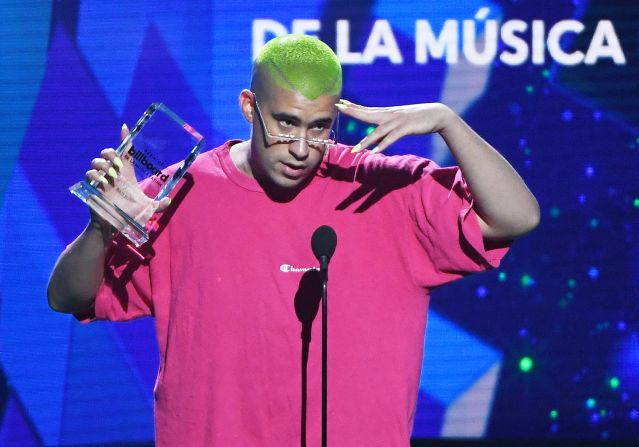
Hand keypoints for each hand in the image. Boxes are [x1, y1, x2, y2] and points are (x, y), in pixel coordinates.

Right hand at [85, 124, 170, 233]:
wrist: (114, 225)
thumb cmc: (130, 215)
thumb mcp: (147, 209)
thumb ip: (159, 205)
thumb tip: (169, 200)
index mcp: (127, 174)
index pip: (126, 152)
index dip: (125, 139)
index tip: (125, 128)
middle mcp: (114, 174)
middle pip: (108, 152)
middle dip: (110, 152)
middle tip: (118, 162)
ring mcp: (102, 180)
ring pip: (97, 161)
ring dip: (103, 164)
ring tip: (111, 174)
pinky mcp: (92, 187)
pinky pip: (89, 175)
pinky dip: (95, 176)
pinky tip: (103, 183)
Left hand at [335, 100, 454, 153]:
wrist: (438, 114)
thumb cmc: (420, 117)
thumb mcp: (401, 119)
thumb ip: (389, 123)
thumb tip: (379, 130)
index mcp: (388, 113)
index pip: (367, 109)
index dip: (354, 106)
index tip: (341, 102)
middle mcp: (390, 115)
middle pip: (368, 114)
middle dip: (353, 112)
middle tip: (338, 107)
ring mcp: (397, 122)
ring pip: (377, 132)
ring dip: (365, 142)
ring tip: (354, 150)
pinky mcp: (405, 129)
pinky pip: (391, 139)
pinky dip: (382, 145)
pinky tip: (374, 152)